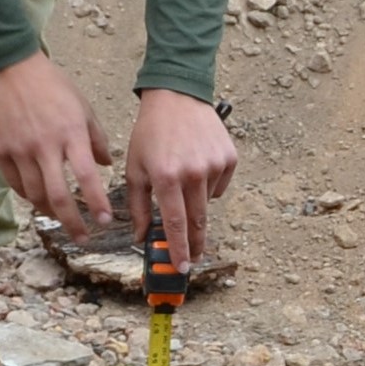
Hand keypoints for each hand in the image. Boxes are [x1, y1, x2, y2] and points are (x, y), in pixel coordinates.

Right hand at [0, 51, 112, 239]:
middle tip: (82, 238)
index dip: (96, 203)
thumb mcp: (81, 106)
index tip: (104, 221)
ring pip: (34, 194)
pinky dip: (27, 196)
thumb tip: (107, 165)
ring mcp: (19, 149)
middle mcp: (45, 145)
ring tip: (60, 218)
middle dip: (73, 223)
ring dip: (49, 211)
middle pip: (59, 196)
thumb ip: (95, 137)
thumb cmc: (50, 85)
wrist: (8, 66)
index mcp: (70, 133)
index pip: (87, 178)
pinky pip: (14, 183)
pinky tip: (37, 199)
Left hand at [125, 86, 234, 274]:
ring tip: (183, 181)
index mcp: (166, 176)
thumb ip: (138, 206)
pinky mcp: (229, 157)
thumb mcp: (135, 168)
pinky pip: (219, 186)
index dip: (179, 249)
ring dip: (196, 203)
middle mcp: (193, 172)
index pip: (175, 223)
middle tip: (193, 256)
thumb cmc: (150, 134)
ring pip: (208, 203)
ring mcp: (214, 164)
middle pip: (197, 221)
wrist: (177, 98)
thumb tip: (141, 236)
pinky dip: (208, 185)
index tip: (183, 267)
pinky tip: (197, 166)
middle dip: (195, 242)